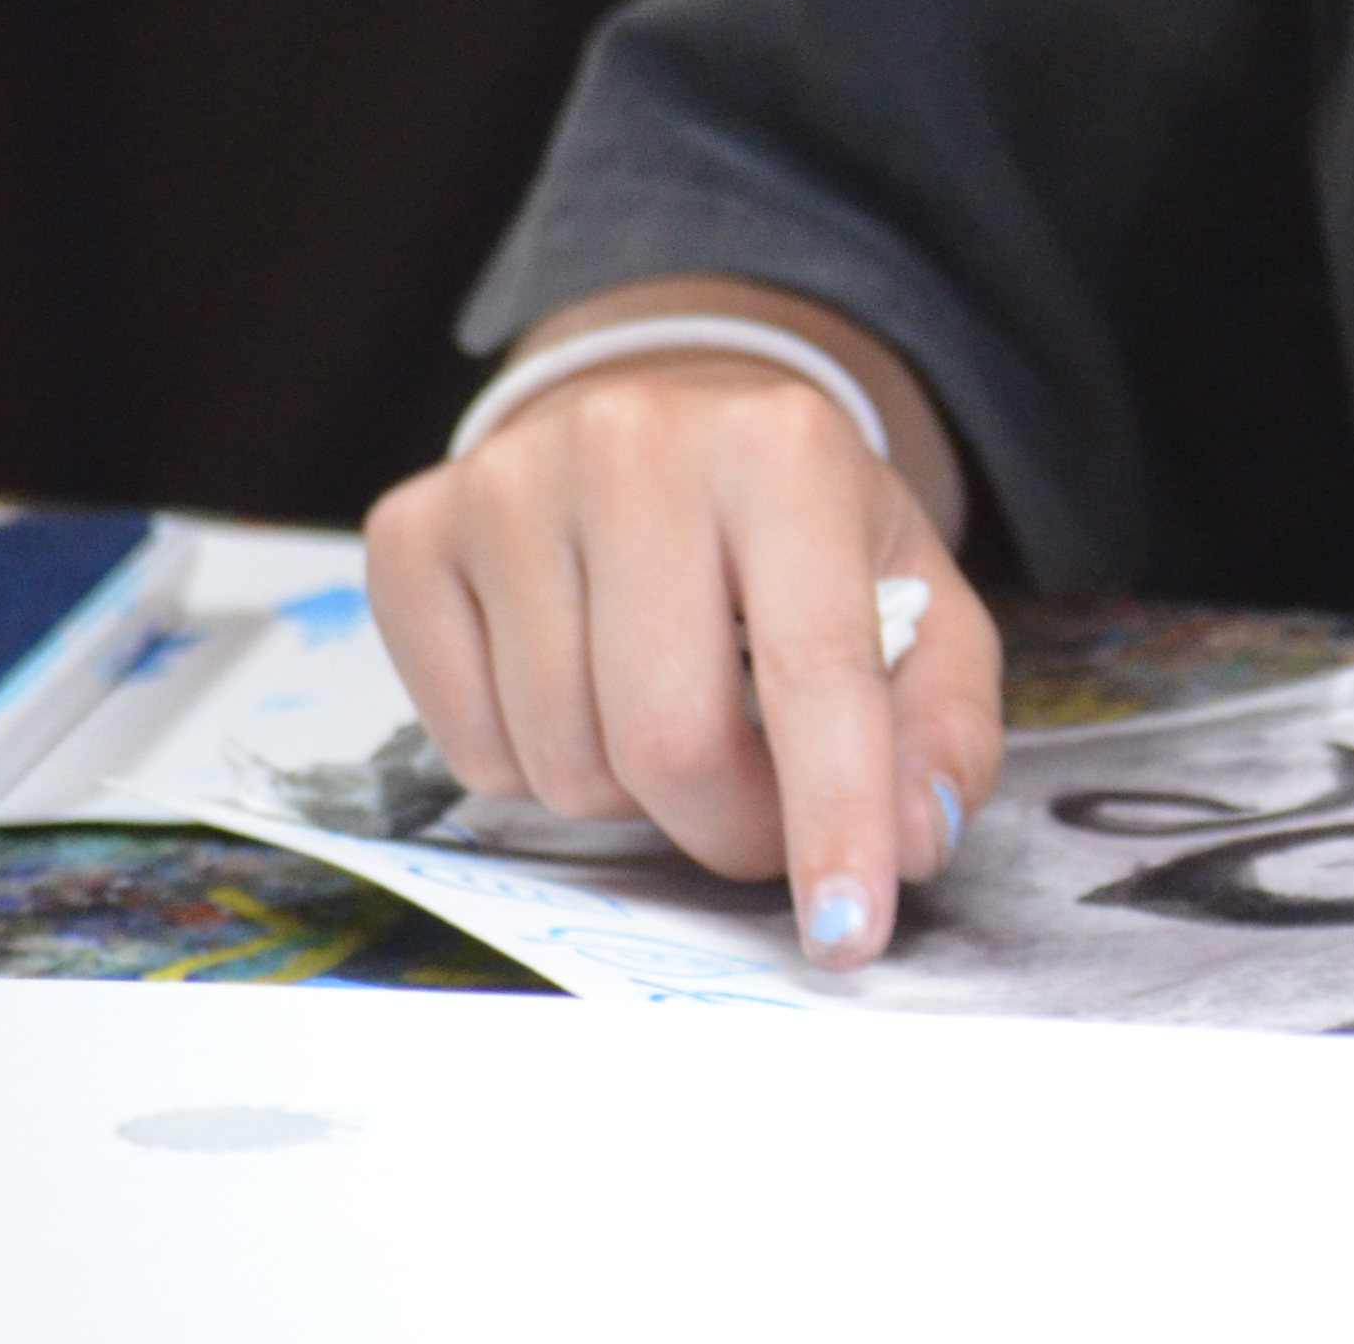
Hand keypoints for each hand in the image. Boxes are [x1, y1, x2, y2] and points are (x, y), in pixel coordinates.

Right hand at [364, 328, 1001, 968]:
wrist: (666, 417)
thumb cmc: (801, 531)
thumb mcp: (916, 599)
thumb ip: (941, 724)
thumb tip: (913, 839)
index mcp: (782, 447)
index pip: (814, 672)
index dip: (836, 820)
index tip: (848, 936)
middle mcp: (632, 442)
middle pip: (667, 740)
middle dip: (728, 826)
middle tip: (763, 817)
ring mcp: (506, 482)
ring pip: (561, 762)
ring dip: (631, 798)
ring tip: (673, 716)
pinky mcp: (412, 533)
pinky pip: (467, 752)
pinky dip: (536, 769)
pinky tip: (580, 687)